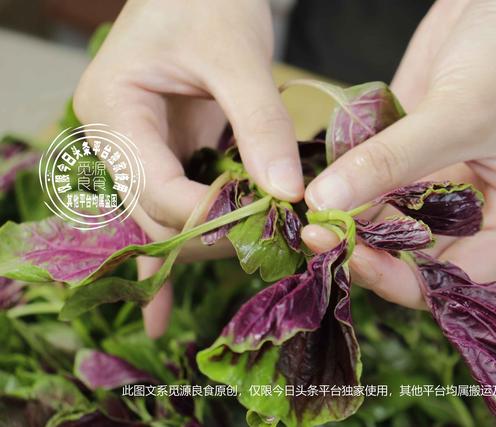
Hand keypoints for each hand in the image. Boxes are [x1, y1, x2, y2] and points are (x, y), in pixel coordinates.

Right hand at [73, 0, 303, 336]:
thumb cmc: (209, 0)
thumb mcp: (237, 56)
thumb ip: (261, 125)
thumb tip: (286, 195)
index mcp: (113, 109)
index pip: (154, 187)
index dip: (209, 214)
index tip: (268, 221)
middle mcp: (115, 140)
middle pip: (157, 214)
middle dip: (214, 234)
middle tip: (278, 241)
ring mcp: (137, 153)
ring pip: (164, 221)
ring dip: (207, 244)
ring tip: (255, 261)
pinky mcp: (164, 157)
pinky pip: (165, 213)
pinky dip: (170, 256)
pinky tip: (161, 312)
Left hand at [303, 0, 495, 308]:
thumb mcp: (459, 115)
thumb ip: (392, 163)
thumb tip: (325, 204)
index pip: (454, 278)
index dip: (406, 280)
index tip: (357, 259)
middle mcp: (469, 209)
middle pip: (412, 254)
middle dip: (366, 250)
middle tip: (318, 236)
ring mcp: (434, 179)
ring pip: (385, 219)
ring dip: (347, 219)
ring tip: (308, 211)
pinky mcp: (405, 150)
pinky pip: (370, 180)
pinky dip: (345, 184)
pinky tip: (316, 182)